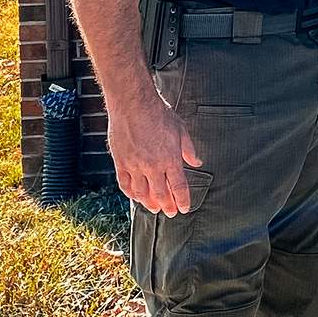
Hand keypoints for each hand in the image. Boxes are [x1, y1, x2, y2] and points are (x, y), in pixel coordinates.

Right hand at [106, 97, 202, 215]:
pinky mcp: (120, 162)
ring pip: (142, 193)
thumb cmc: (158, 114)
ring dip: (149, 203)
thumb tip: (197, 162)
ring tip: (154, 208)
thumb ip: (189, 149)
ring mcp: (135, 165)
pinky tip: (135, 197)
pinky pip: (125, 184)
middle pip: (161, 194)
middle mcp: (153, 166)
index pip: (179, 187)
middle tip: (170, 212)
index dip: (182, 200)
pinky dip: (131, 193)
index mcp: (171, 159)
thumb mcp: (181, 130)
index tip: (184, 208)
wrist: (133, 104)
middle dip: (167, 206)